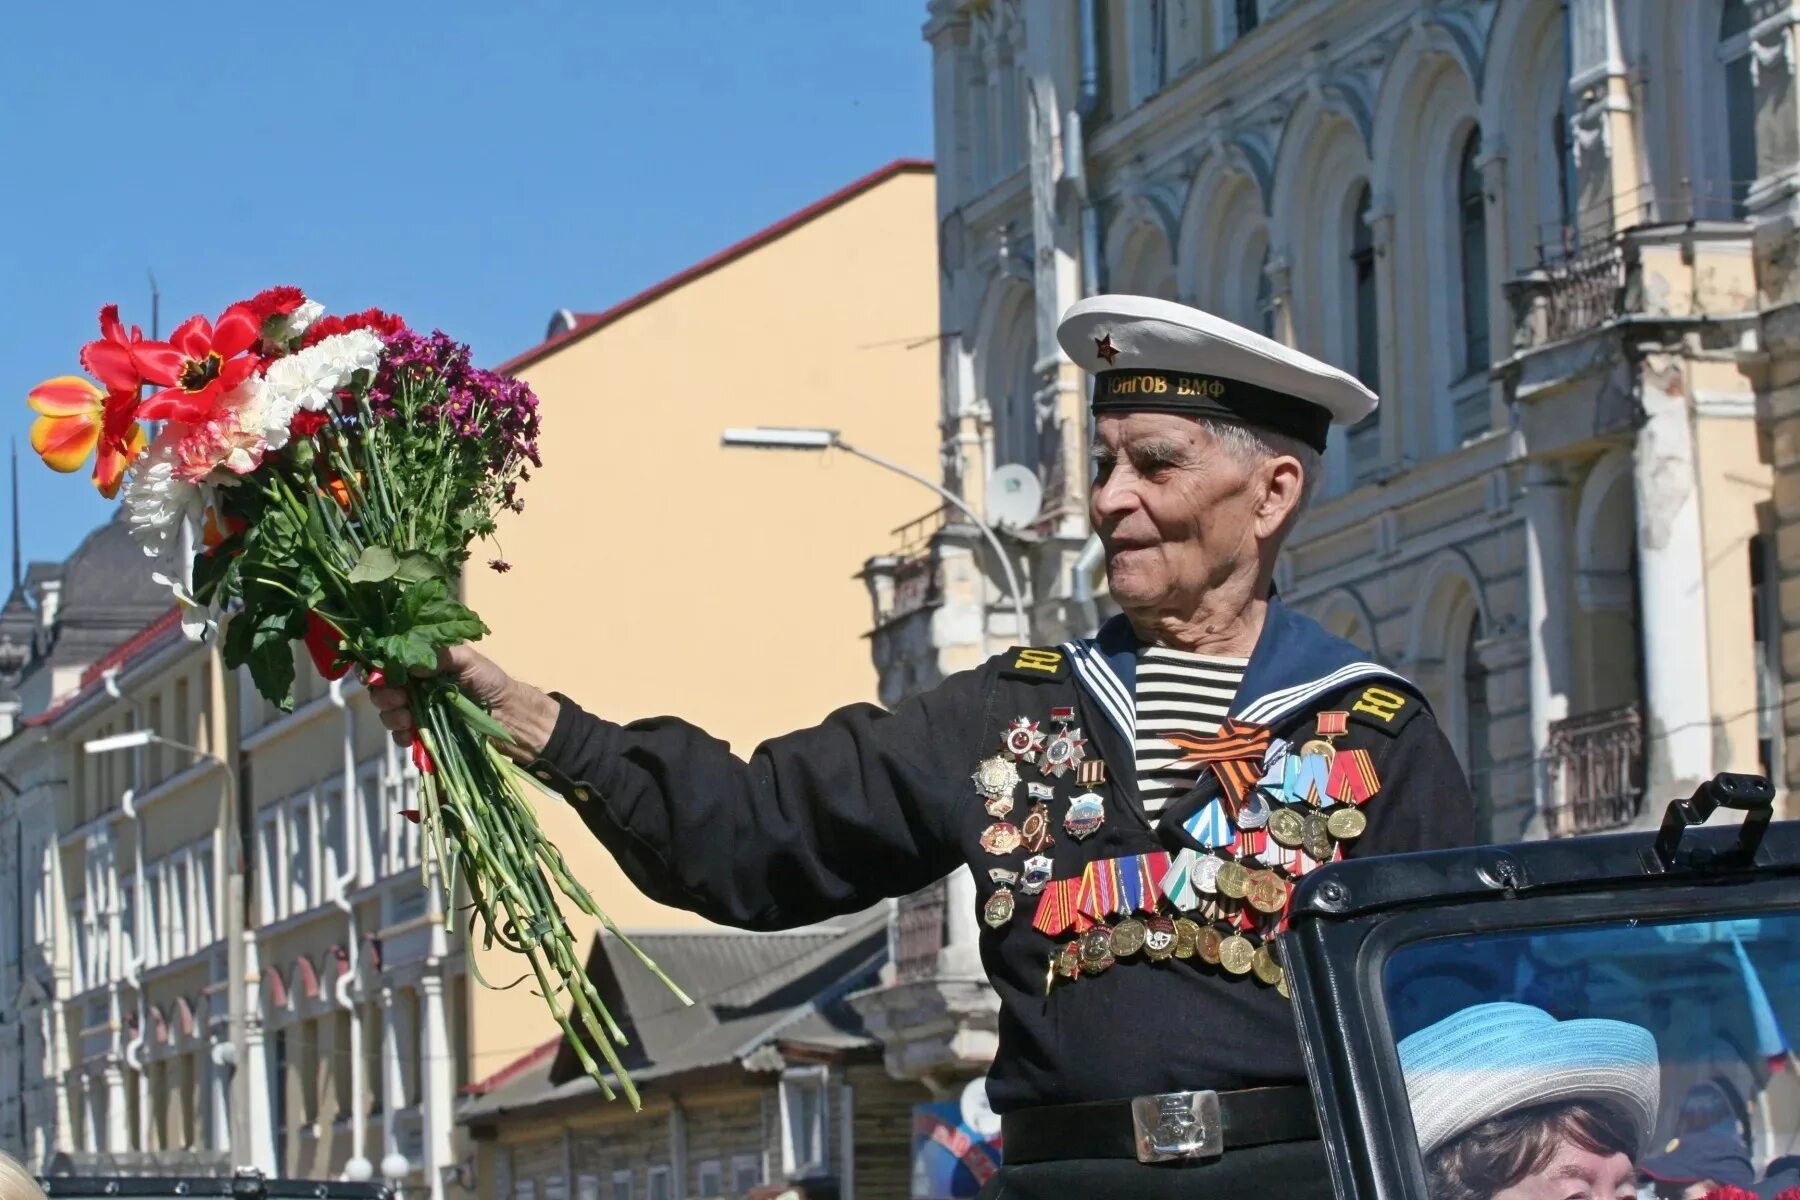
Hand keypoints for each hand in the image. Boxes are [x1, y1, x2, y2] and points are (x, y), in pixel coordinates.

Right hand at [367, 644, 560, 760]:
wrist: (510, 715)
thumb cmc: (490, 681)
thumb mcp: (467, 660)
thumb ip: (439, 655)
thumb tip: (410, 662)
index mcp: (422, 665)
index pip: (390, 664)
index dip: (378, 669)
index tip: (374, 675)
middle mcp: (416, 687)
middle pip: (383, 690)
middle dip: (383, 694)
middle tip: (397, 698)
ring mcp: (418, 711)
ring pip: (389, 713)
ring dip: (391, 715)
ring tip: (406, 717)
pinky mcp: (424, 733)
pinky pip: (402, 736)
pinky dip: (401, 736)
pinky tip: (410, 734)